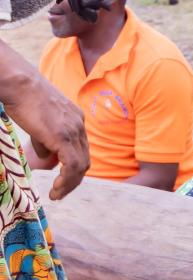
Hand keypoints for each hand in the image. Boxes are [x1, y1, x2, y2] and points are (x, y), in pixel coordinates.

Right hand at [5, 74, 89, 199]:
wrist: (20, 84)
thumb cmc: (23, 98)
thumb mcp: (39, 121)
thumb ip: (46, 139)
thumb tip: (47, 156)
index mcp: (75, 120)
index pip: (81, 150)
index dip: (73, 168)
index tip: (63, 182)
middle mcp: (79, 125)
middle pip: (84, 159)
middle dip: (74, 180)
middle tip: (60, 192)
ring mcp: (73, 130)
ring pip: (81, 165)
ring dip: (70, 184)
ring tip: (57, 195)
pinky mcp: (63, 136)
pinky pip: (72, 165)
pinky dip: (67, 180)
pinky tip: (56, 189)